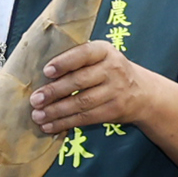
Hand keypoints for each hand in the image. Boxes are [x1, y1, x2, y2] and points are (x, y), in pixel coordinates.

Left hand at [31, 40, 161, 135]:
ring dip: (57, 111)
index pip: (84, 54)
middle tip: (35, 99)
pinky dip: (65, 123)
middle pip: (80, 81)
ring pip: (82, 103)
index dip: (64, 62)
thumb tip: (38, 71)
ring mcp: (115, 91)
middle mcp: (112, 69)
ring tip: (37, 115)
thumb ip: (76, 59)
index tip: (46, 71)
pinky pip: (86, 118)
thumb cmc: (108, 70)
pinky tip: (49, 126)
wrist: (142, 92)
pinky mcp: (114, 110)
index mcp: (104, 50)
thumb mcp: (99, 57)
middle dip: (54, 91)